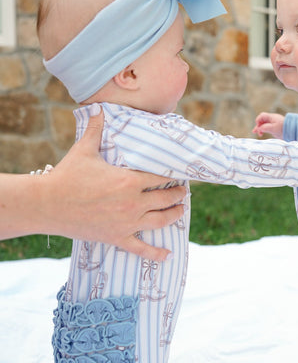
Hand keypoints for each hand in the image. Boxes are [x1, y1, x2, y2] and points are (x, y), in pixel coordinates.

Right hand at [40, 109, 186, 259]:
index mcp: (129, 181)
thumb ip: (96, 129)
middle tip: (183, 192)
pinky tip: (167, 255)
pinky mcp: (117, 238)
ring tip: (180, 211)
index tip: (180, 175)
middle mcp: (133, 203)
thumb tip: (98, 108)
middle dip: (177, 195)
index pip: (160, 178)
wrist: (48, 204)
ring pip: (160, 221)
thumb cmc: (67, 175)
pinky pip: (141, 249)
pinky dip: (156, 254)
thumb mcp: (85, 149)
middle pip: (165, 199)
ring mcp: (127, 223)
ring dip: (174, 216)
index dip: (173, 176)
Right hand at [253, 112, 284, 138]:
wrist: (292, 131)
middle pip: (262, 120)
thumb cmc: (283, 128)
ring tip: (259, 134)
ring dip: (260, 129)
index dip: (258, 120)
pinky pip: (267, 127)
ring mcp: (274, 123)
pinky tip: (263, 134)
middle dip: (258, 125)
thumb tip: (258, 128)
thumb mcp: (273, 128)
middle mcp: (272, 119)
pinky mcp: (275, 128)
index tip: (258, 127)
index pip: (262, 116)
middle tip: (255, 131)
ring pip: (264, 124)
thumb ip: (265, 128)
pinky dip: (264, 130)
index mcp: (272, 117)